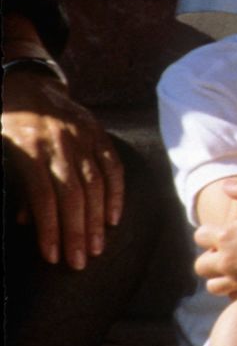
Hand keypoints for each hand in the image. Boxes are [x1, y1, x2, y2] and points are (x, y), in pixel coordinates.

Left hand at [2, 69, 123, 267]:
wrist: (25, 83)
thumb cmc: (6, 122)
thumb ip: (12, 185)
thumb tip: (27, 222)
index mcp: (29, 148)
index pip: (43, 196)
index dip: (49, 228)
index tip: (52, 256)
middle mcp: (59, 144)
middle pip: (73, 195)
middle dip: (76, 232)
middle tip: (80, 262)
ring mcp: (83, 138)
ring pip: (95, 184)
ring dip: (96, 220)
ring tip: (96, 248)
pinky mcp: (98, 134)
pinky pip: (113, 167)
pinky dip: (116, 193)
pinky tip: (113, 218)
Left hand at [193, 179, 236, 296]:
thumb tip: (225, 186)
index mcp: (227, 235)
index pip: (200, 236)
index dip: (208, 236)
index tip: (221, 237)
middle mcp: (227, 258)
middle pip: (200, 264)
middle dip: (209, 260)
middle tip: (225, 257)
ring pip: (211, 284)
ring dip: (218, 278)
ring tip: (233, 272)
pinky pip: (229, 295)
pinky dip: (232, 290)